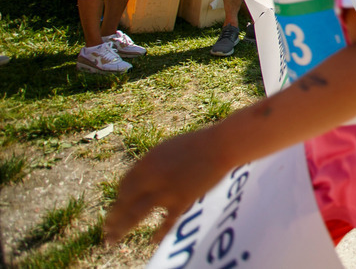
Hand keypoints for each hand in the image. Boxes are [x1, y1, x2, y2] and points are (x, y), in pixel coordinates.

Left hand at [104, 130, 228, 244]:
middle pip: (124, 202)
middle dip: (112, 218)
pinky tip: (152, 241)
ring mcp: (166, 191)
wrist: (219, 146)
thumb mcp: (166, 150)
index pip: (124, 185)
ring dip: (121, 229)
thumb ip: (152, 166)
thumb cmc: (196, 145)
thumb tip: (141, 180)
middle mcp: (151, 177)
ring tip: (112, 240)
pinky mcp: (182, 201)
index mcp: (146, 163)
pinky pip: (166, 222)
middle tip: (106, 230)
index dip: (119, 198)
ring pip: (136, 215)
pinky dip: (159, 233)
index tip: (117, 207)